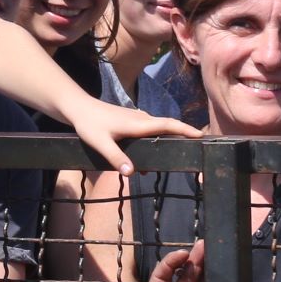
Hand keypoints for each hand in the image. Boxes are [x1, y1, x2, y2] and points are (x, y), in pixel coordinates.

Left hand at [68, 97, 197, 174]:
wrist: (79, 108)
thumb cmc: (89, 125)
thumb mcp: (100, 143)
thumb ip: (115, 157)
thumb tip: (132, 173)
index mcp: (138, 124)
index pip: (168, 125)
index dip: (185, 130)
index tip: (200, 135)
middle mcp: (142, 119)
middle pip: (168, 126)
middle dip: (184, 134)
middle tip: (197, 146)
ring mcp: (137, 119)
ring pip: (159, 129)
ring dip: (169, 140)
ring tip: (175, 157)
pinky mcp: (132, 121)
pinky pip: (150, 131)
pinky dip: (156, 141)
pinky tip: (149, 158)